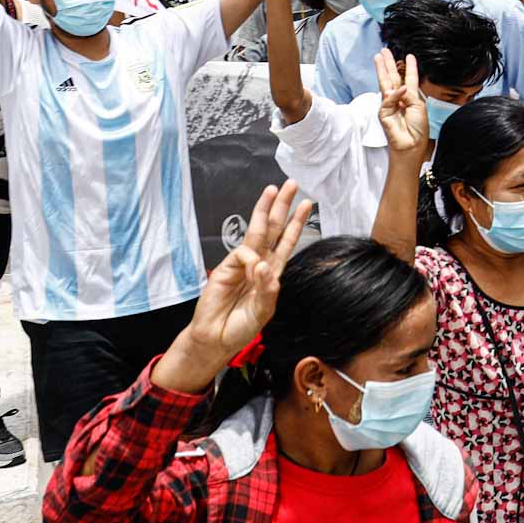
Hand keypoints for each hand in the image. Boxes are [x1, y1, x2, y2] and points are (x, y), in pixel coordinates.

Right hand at [171, 181, 312, 373]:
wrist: (216, 338)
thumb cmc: (241, 326)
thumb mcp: (263, 311)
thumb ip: (268, 290)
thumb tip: (265, 266)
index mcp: (272, 272)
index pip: (287, 241)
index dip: (297, 223)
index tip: (307, 204)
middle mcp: (259, 263)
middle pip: (273, 228)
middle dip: (282, 206)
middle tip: (292, 184)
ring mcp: (242, 263)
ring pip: (256, 231)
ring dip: (265, 210)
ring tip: (273, 190)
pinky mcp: (226, 267)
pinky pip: (243, 254)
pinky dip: (252, 260)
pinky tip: (253, 272)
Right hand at [375, 49, 428, 154]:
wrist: (412, 144)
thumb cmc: (418, 128)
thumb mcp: (418, 106)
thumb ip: (409, 94)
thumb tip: (399, 87)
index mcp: (410, 97)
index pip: (409, 79)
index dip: (410, 68)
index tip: (410, 56)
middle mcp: (399, 99)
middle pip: (393, 78)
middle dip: (389, 64)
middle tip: (384, 51)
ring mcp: (390, 105)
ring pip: (385, 83)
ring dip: (383, 69)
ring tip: (379, 56)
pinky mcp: (383, 112)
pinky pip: (389, 99)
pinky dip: (395, 94)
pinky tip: (401, 90)